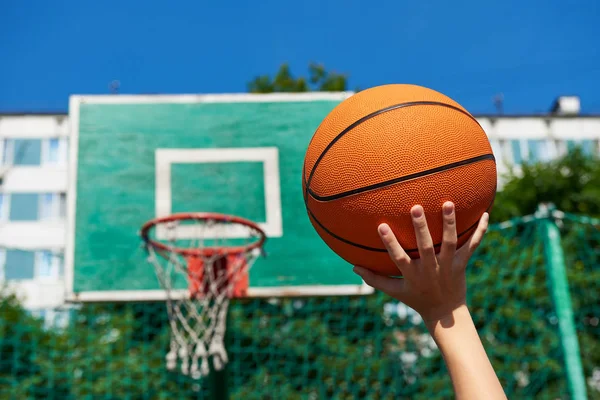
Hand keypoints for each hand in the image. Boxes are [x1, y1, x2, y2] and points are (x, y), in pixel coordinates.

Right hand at [353, 202, 488, 323]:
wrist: (446, 314)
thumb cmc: (416, 298)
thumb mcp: (394, 291)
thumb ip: (374, 279)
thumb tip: (353, 267)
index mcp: (413, 275)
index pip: (399, 257)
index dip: (390, 243)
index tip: (381, 225)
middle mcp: (431, 269)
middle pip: (426, 247)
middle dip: (421, 228)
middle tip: (416, 207)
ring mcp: (449, 266)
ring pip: (451, 243)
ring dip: (450, 223)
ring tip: (448, 203)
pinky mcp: (463, 264)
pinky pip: (473, 246)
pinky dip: (481, 231)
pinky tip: (486, 214)